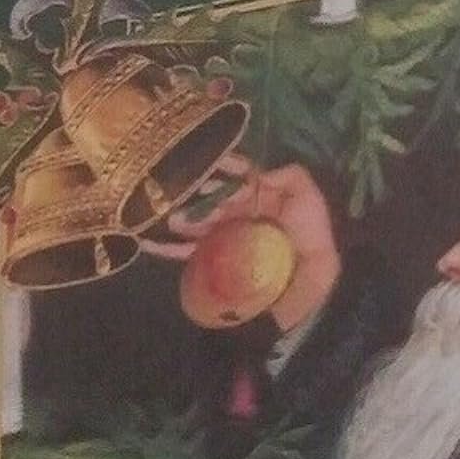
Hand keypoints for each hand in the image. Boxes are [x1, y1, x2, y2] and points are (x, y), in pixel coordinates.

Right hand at [144, 154, 341, 332]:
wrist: (306, 294)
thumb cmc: (310, 243)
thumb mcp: (309, 201)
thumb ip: (291, 176)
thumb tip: (256, 171)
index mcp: (264, 202)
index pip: (240, 180)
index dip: (227, 170)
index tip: (215, 165)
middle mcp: (243, 219)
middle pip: (215, 202)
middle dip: (201, 198)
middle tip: (191, 199)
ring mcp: (228, 243)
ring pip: (198, 225)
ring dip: (183, 220)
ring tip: (172, 222)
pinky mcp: (216, 267)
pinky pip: (189, 255)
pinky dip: (168, 249)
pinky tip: (149, 243)